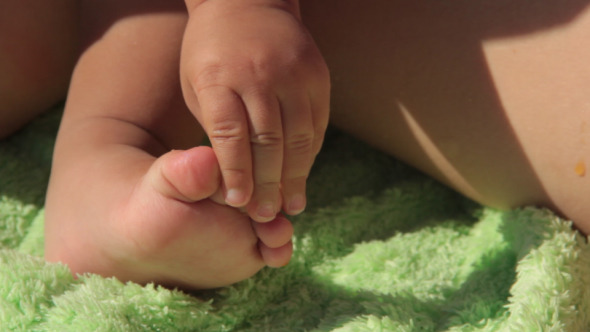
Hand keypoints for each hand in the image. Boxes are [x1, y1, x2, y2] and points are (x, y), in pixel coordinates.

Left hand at [180, 0, 329, 221]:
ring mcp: (293, 73)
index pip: (230, 136)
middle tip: (266, 215)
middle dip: (268, 184)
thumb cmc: (211, 54)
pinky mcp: (317, 75)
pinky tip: (303, 174)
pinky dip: (310, 154)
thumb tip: (235, 179)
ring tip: (292, 205)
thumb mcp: (198, 85)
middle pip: (268, 142)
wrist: (247, 3)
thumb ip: (216, 127)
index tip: (237, 204)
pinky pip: (317, 123)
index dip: (236, 174)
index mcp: (219, 77)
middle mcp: (258, 75)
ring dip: (295, 177)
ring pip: (299, 137)